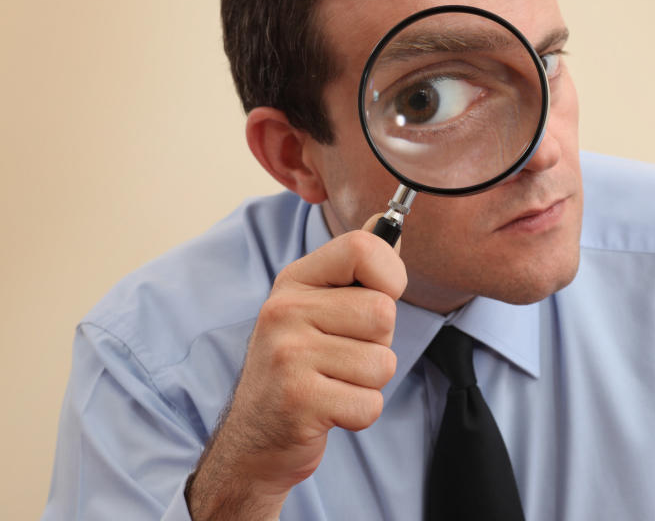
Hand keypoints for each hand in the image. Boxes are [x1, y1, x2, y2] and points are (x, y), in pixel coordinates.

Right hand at [187, 215, 405, 519]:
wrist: (255, 438)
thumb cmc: (299, 367)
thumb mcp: (317, 307)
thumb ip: (355, 269)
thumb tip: (390, 225)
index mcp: (295, 280)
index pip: (363, 248)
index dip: (391, 275)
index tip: (381, 295)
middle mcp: (285, 310)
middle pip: (382, 313)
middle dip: (378, 343)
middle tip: (343, 357)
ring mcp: (287, 355)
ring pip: (381, 363)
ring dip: (368, 383)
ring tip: (333, 383)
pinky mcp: (298, 401)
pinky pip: (369, 404)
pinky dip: (359, 414)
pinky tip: (329, 409)